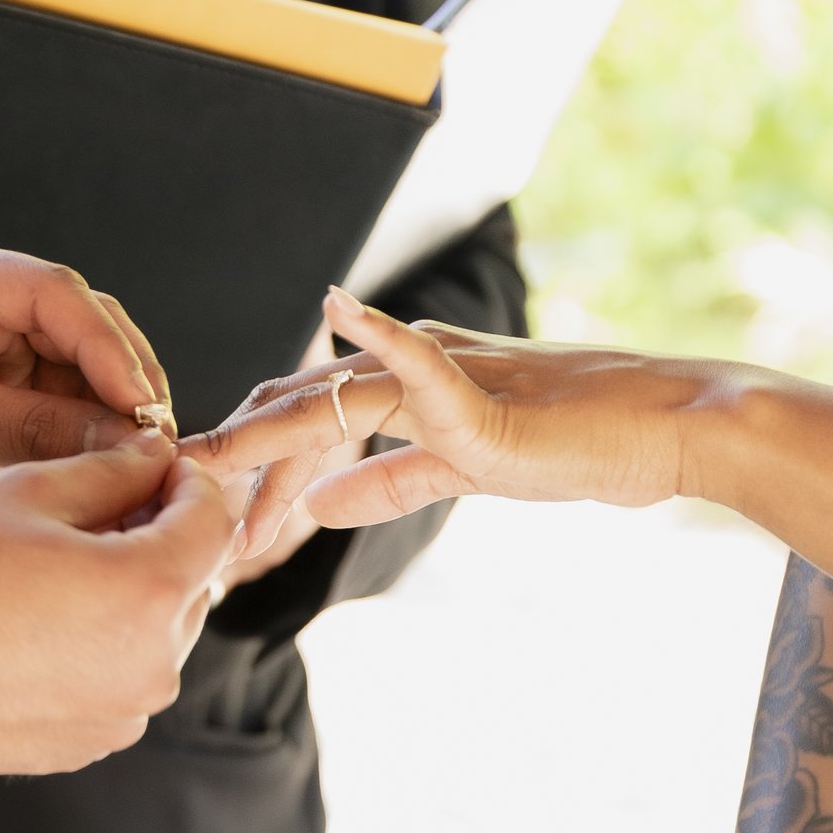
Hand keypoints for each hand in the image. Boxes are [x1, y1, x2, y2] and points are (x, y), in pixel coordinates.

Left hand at [0, 236, 173, 577]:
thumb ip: (35, 427)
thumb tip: (129, 440)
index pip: (57, 295)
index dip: (109, 349)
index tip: (141, 408)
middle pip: (84, 328)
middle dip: (122, 382)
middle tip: (156, 443)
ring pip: (83, 372)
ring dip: (112, 415)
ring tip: (142, 466)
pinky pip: (63, 410)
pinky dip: (89, 441)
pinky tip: (112, 473)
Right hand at [0, 439, 243, 778]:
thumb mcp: (27, 493)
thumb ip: (112, 469)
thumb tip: (156, 459)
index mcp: (149, 592)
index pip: (212, 519)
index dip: (188, 479)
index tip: (152, 463)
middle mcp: (155, 665)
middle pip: (190, 578)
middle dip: (158, 535)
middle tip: (96, 505)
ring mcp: (123, 714)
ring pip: (157, 632)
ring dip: (129, 591)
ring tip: (56, 565)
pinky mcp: (89, 743)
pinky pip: (118, 678)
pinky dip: (99, 644)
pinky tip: (35, 621)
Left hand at [188, 288, 728, 560]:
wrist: (668, 432)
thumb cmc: (580, 446)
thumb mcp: (466, 472)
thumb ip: (392, 482)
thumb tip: (319, 505)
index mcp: (407, 387)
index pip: (302, 424)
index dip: (244, 470)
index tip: (196, 520)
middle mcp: (414, 366)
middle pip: (297, 409)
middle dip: (229, 458)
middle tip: (164, 497)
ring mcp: (449, 376)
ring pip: (333, 398)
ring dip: (263, 436)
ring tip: (202, 462)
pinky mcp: (489, 401)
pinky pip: (427, 365)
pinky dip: (384, 335)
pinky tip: (341, 313)